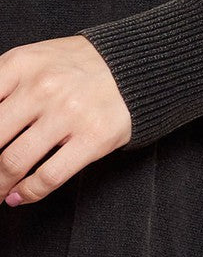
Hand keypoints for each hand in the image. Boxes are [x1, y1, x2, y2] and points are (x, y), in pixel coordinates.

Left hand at [0, 35, 131, 206]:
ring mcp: (68, 113)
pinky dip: (28, 194)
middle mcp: (42, 87)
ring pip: (13, 163)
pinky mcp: (92, 137)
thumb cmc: (76, 66)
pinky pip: (49, 177)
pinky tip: (19, 197)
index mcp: (21, 64)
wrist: (134, 65)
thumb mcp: (32, 60)